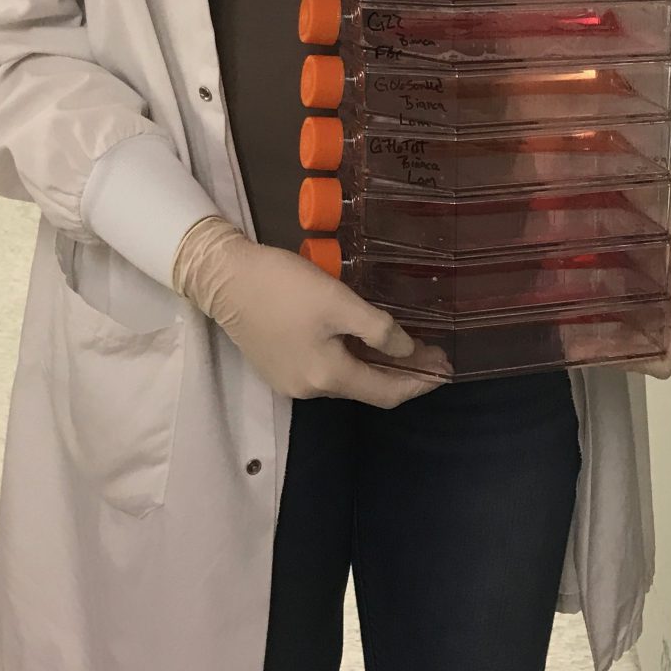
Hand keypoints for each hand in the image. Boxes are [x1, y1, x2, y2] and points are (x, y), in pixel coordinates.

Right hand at [172, 217, 442, 407]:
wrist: (224, 277)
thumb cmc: (284, 287)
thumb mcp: (338, 302)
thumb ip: (378, 330)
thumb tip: (408, 352)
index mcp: (327, 377)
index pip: (386, 393)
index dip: (419, 383)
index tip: (447, 370)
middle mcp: (310, 389)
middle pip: (367, 389)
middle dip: (403, 374)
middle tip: (433, 354)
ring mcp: (291, 380)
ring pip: (346, 379)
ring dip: (377, 366)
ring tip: (406, 346)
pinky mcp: (278, 366)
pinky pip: (327, 369)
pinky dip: (352, 359)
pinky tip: (364, 341)